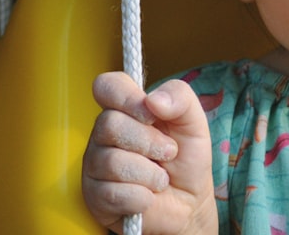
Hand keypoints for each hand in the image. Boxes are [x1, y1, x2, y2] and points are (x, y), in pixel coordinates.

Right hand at [81, 72, 217, 234]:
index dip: (127, 98)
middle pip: (109, 125)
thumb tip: (152, 100)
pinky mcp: (94, 197)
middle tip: (169, 153)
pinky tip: (149, 196)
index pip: (107, 86)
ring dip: (150, 174)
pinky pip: (113, 193)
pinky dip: (142, 196)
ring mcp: (95, 165)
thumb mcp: (194, 121)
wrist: (189, 201)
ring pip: (112, 162)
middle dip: (149, 142)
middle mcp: (104, 134)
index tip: (152, 114)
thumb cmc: (187, 156)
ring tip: (161, 178)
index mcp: (125, 109)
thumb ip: (180, 98)